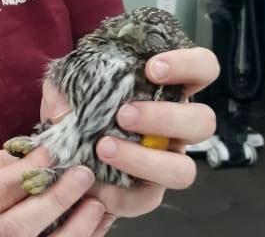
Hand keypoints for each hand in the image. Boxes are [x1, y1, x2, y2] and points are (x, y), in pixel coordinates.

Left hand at [41, 46, 219, 233]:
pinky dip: (121, 194)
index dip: (188, 65)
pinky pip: (148, 199)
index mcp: (164, 88)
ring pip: (185, 169)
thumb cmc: (74, 107)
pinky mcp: (148, 192)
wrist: (61, 153)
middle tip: (125, 115)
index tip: (152, 69)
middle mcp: (175, 125)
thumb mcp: (64, 86)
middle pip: (203, 122)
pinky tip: (97, 183)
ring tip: (105, 148)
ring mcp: (166, 160)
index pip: (202, 68)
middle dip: (166, 118)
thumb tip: (63, 109)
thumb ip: (61, 88)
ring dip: (145, 160)